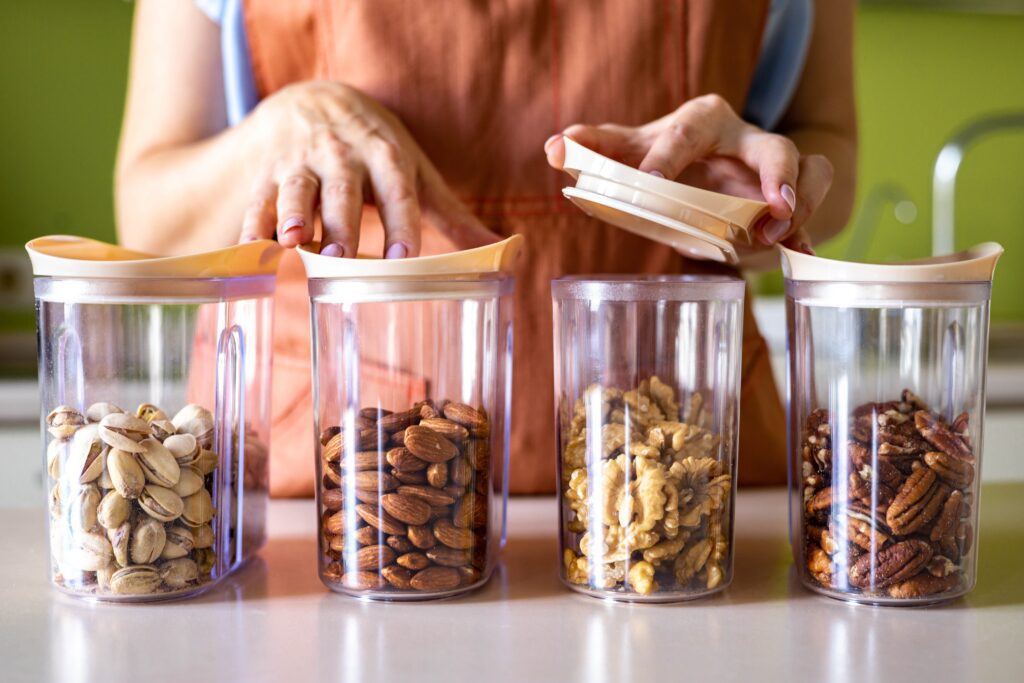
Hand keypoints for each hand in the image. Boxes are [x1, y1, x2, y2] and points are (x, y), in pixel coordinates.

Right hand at [240, 81, 498, 256]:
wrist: (314, 101)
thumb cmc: (377, 150)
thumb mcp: (417, 174)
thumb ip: (453, 217)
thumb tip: (505, 251)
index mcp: (386, 156)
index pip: (397, 190)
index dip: (401, 223)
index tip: (403, 257)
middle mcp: (343, 156)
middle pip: (343, 191)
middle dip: (342, 223)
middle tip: (342, 256)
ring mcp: (302, 162)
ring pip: (297, 189)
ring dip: (293, 213)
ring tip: (293, 240)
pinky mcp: (268, 173)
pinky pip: (258, 198)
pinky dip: (253, 221)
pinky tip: (251, 246)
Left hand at [544, 94, 832, 254]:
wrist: (710, 167)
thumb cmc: (666, 156)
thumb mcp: (632, 149)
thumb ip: (596, 148)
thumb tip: (554, 147)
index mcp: (702, 121)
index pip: (687, 130)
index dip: (669, 156)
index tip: (653, 182)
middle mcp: (745, 140)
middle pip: (773, 147)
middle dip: (777, 174)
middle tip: (772, 208)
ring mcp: (772, 172)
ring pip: (809, 172)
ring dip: (800, 206)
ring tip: (776, 238)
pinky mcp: (789, 202)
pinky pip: (813, 215)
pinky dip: (807, 238)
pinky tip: (800, 258)